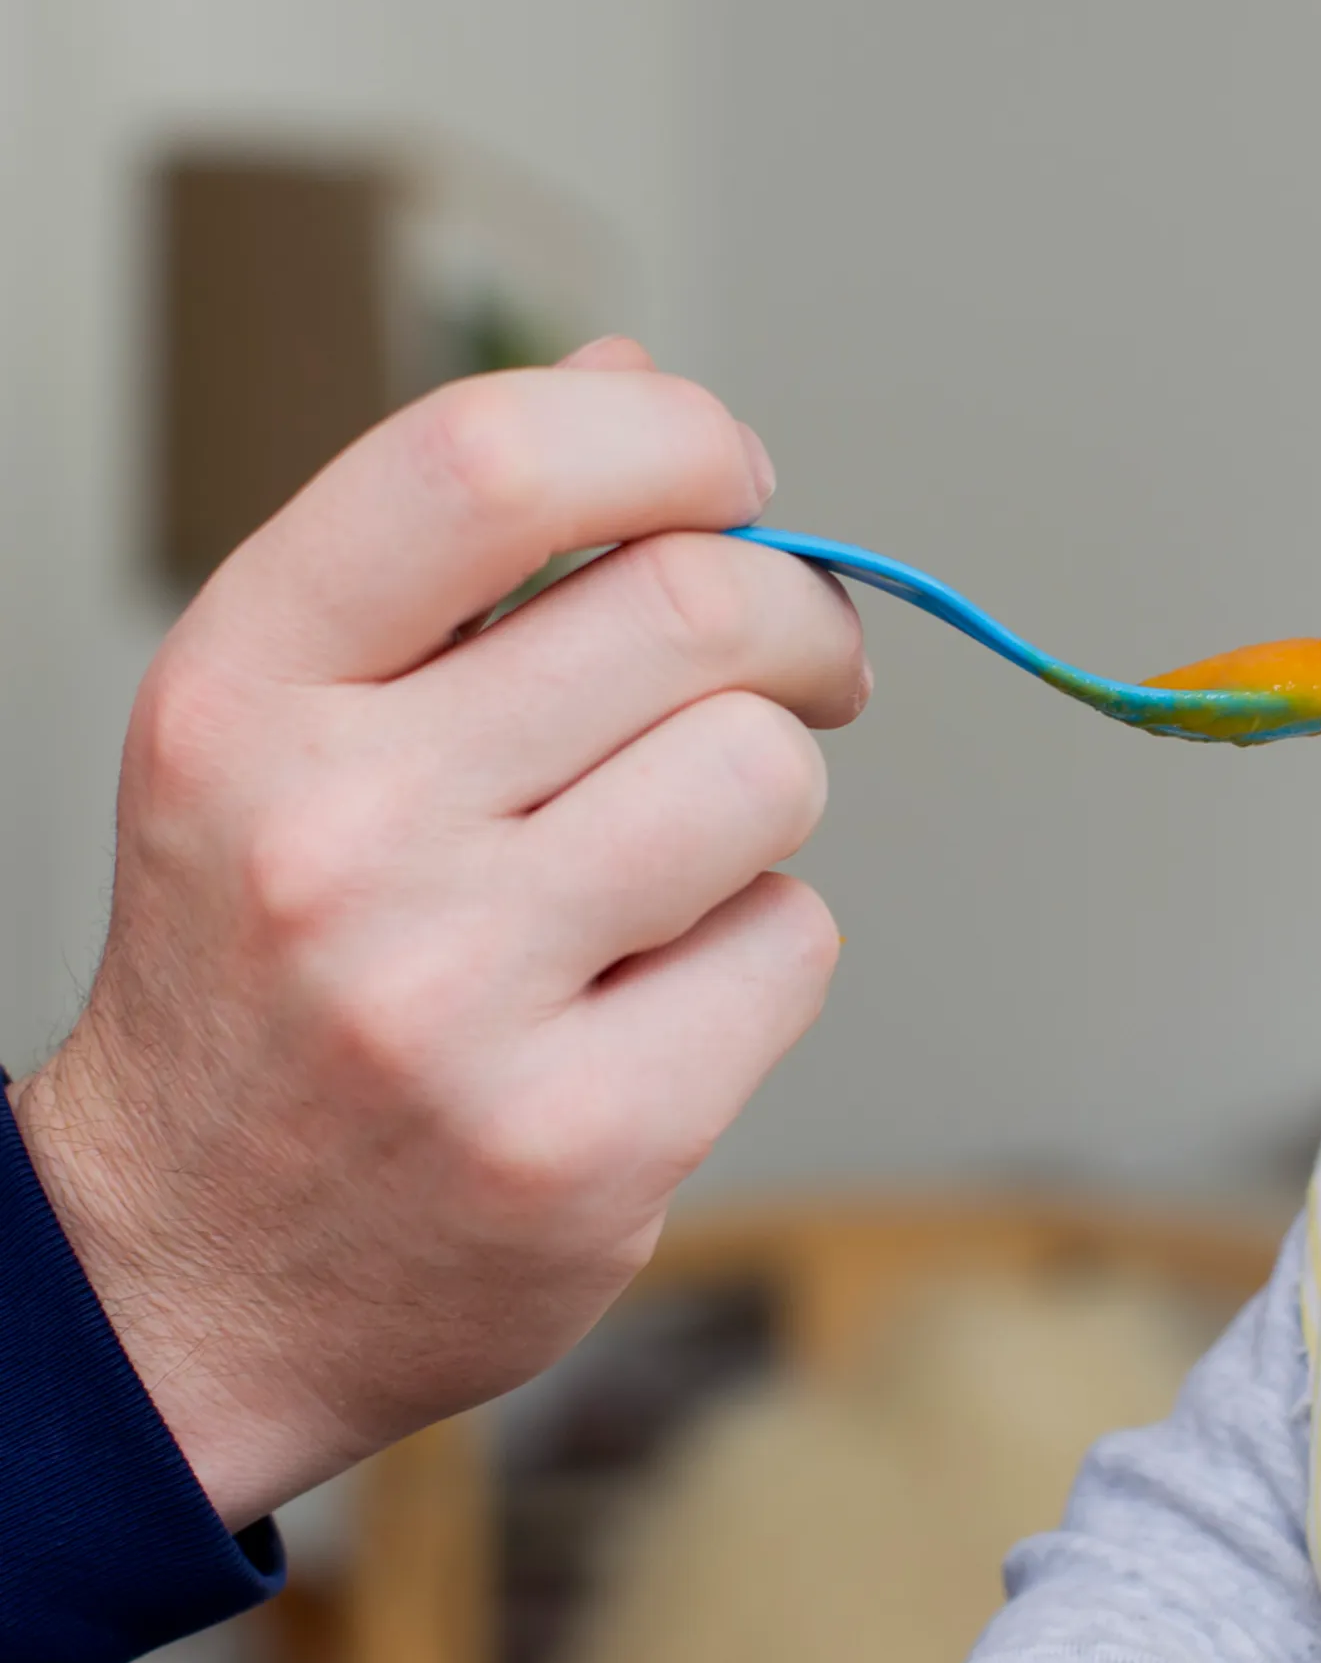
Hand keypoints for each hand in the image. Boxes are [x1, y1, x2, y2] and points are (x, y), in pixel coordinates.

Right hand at [10, 338, 866, 1528]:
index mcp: (246, 695)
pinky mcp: (582, 1140)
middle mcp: (334, 836)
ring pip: (767, 775)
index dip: (666, 434)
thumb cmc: (268, 966)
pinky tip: (657, 994)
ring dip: (765, 793)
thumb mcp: (293, 732)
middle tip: (796, 663)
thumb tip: (634, 384)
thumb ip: (460, 553)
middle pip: (694, 609)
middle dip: (792, 619)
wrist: (181, 1278)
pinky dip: (761, 946)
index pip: (486, 462)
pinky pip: (792, 943)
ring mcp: (457, 1002)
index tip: (731, 476)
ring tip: (682, 851)